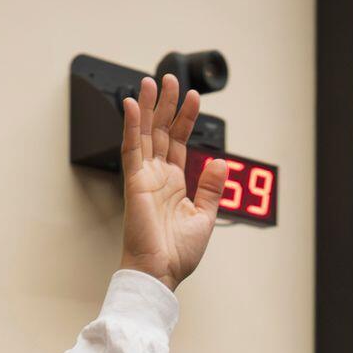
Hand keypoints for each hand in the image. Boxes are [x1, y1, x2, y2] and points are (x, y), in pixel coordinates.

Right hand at [118, 76, 225, 291]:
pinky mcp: (135, 183)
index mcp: (175, 184)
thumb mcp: (204, 217)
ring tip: (152, 82)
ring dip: (148, 108)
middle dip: (167, 105)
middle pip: (162, 132)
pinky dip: (131, 126)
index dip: (186, 119)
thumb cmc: (176, 254)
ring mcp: (145, 178)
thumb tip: (221, 162)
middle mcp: (158, 178)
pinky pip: (131, 149)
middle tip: (171, 79)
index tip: (193, 98)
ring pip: (146, 134)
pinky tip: (132, 105)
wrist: (160, 273)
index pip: (180, 143)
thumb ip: (212, 188)